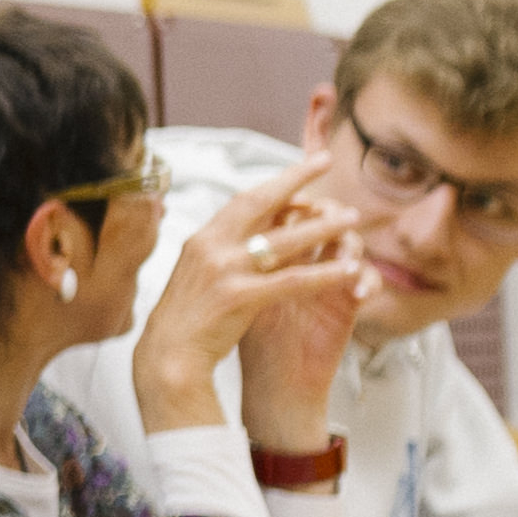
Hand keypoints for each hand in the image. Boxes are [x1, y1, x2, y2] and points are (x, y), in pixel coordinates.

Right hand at [130, 168, 367, 437]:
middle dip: (295, 180)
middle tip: (326, 160)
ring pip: (282, 241)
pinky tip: (348, 270)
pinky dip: (323, 274)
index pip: (243, 200)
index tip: (302, 168)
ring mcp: (223, 270)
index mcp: (201, 239)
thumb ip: (221, 250)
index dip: (276, 182)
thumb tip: (250, 231)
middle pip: (260, 203)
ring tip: (351, 218)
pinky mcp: (239, 298)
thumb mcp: (198, 273)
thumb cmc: (186, 317)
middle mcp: (210, 246)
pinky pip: (291, 281)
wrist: (167, 356)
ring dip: (320, 228)